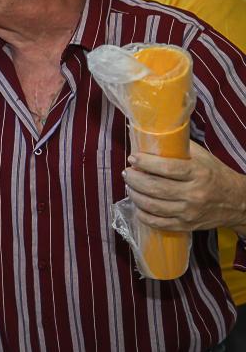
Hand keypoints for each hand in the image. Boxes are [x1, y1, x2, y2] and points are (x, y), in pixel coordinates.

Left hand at [123, 141, 245, 231]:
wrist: (237, 202)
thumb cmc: (214, 174)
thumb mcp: (202, 157)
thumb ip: (179, 147)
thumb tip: (151, 135)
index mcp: (198, 173)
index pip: (167, 168)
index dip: (146, 163)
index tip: (133, 158)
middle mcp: (194, 194)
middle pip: (156, 188)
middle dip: (135, 179)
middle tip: (127, 172)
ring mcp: (189, 212)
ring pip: (153, 206)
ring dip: (135, 196)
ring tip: (129, 186)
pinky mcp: (186, 226)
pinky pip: (158, 223)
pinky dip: (143, 215)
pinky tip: (137, 206)